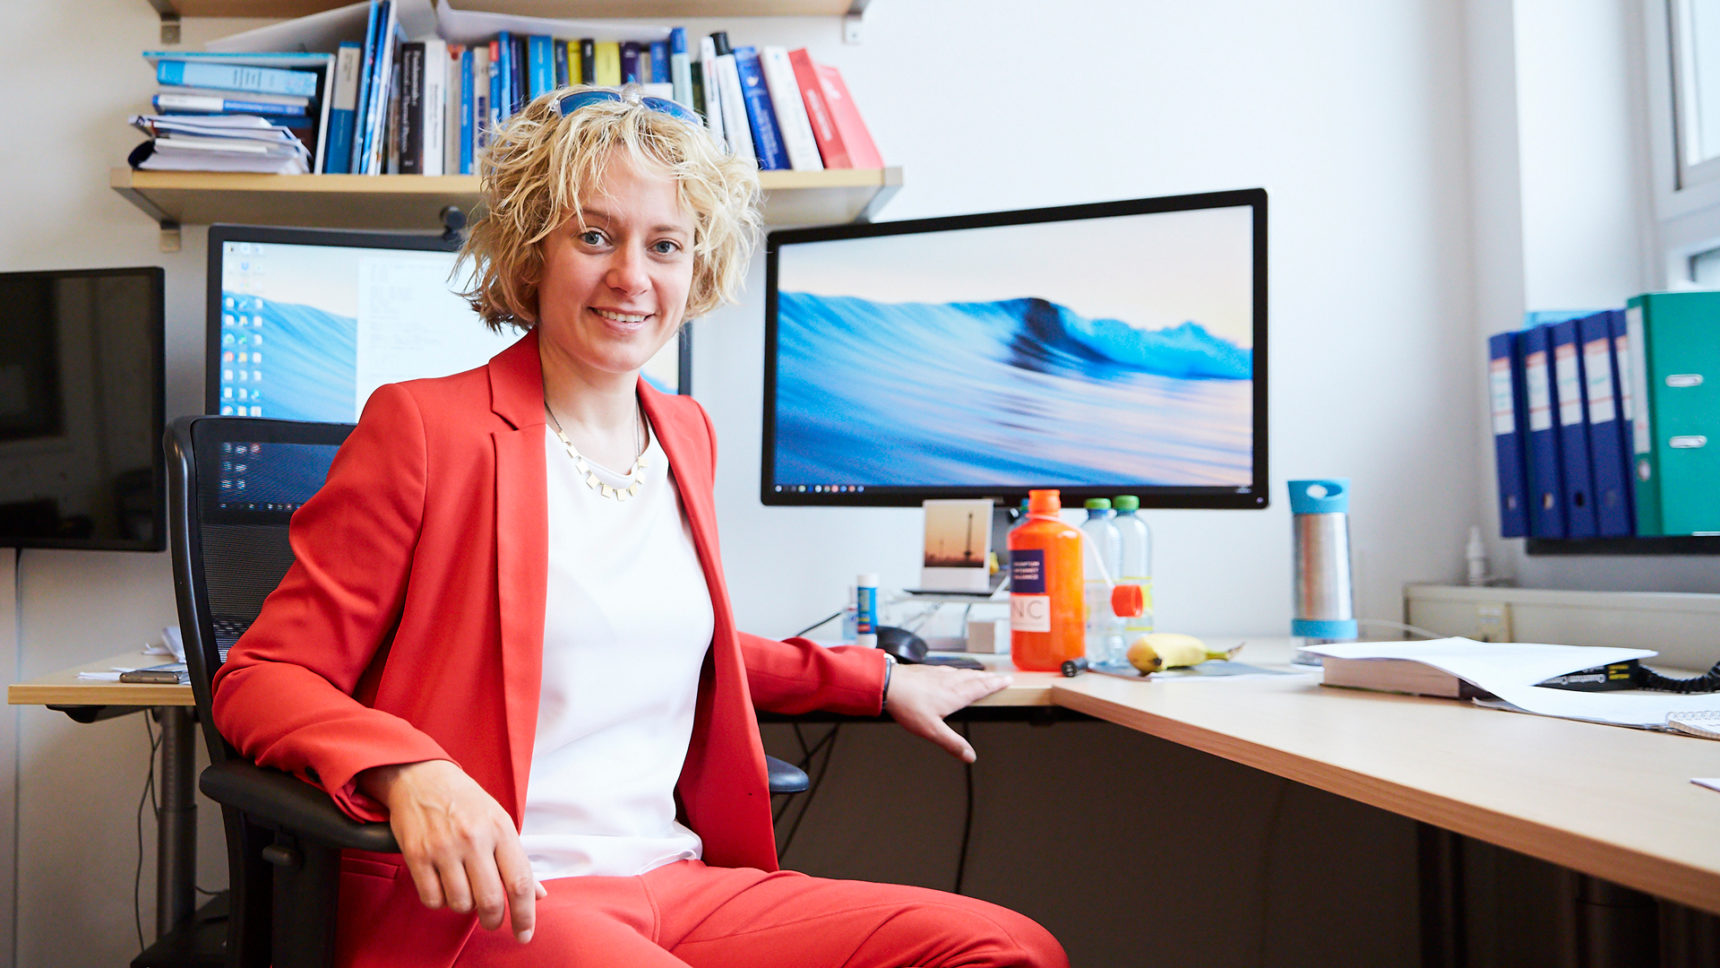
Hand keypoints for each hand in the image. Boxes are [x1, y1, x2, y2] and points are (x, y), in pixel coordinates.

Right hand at [356, 759, 545, 942]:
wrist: (422, 777)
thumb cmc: (466, 801)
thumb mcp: (499, 821)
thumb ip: (518, 860)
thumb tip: (540, 895)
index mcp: (500, 829)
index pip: (520, 882)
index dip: (525, 915)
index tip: (524, 935)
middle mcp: (473, 838)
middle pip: (489, 900)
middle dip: (493, 920)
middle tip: (492, 921)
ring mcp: (443, 847)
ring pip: (460, 903)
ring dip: (464, 906)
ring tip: (464, 889)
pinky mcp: (416, 855)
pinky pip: (432, 899)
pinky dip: (440, 901)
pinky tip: (443, 885)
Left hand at [883, 664, 1011, 762]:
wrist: (888, 683)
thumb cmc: (908, 705)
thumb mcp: (932, 730)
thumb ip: (952, 743)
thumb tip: (970, 756)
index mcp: (955, 694)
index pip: (982, 687)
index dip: (996, 684)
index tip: (1007, 680)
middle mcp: (950, 681)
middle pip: (975, 677)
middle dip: (990, 678)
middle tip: (1000, 678)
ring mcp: (938, 674)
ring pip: (962, 672)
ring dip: (975, 674)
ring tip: (981, 675)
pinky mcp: (927, 670)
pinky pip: (949, 670)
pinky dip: (958, 671)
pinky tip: (952, 673)